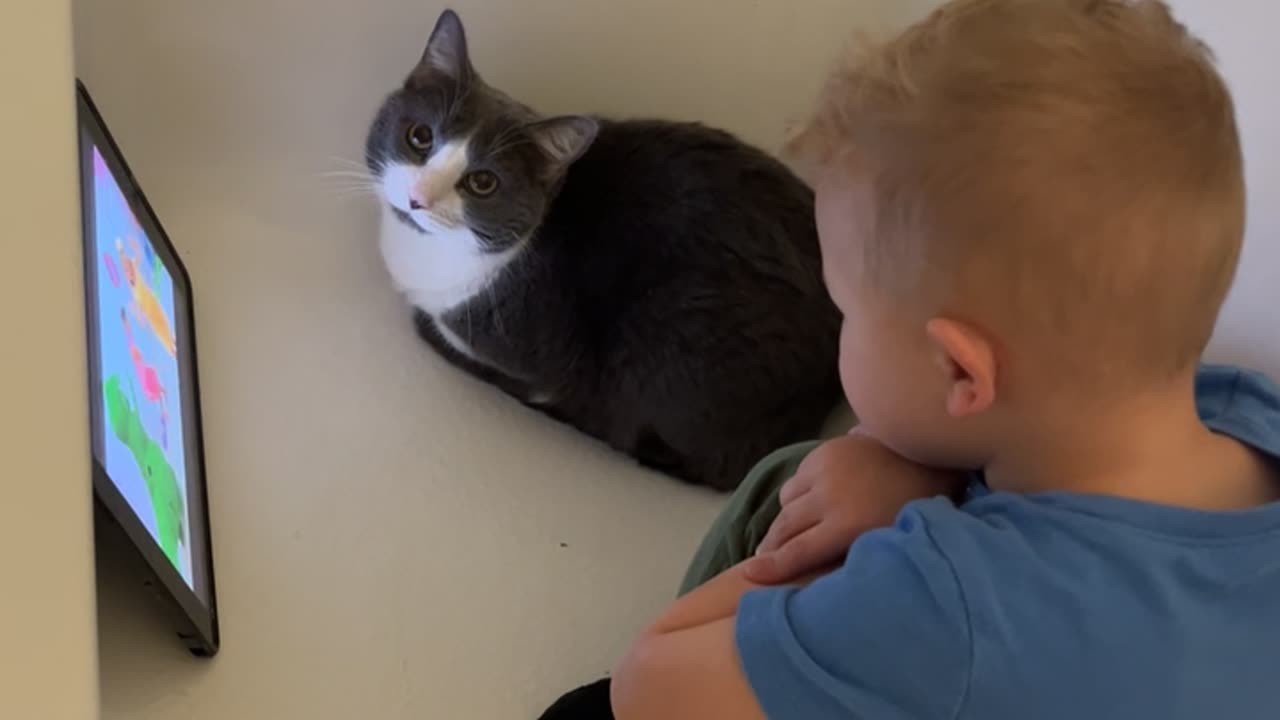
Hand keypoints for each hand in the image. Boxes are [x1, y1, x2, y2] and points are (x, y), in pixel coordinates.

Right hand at [742, 432, 965, 584]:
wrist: (931, 459)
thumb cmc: (913, 512)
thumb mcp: (886, 543)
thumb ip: (848, 555)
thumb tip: (814, 573)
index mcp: (847, 524)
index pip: (797, 550)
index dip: (771, 566)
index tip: (749, 575)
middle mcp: (829, 495)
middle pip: (785, 527)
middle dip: (771, 545)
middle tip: (762, 558)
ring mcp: (825, 469)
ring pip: (787, 499)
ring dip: (789, 516)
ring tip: (795, 527)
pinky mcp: (826, 450)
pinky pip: (798, 477)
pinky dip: (801, 491)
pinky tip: (814, 499)